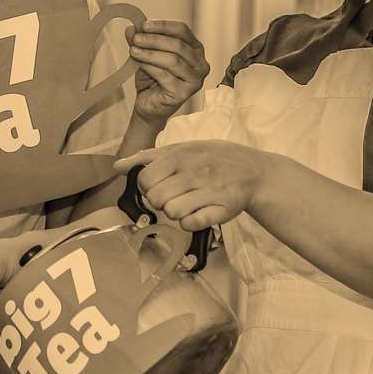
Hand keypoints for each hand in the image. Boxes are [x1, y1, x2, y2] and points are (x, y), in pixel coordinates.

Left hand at [115, 140, 270, 231]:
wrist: (254, 171)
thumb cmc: (213, 158)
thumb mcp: (183, 148)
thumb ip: (148, 157)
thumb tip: (118, 166)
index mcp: (181, 156)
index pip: (144, 179)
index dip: (146, 186)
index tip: (157, 185)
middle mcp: (193, 173)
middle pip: (155, 198)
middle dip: (159, 201)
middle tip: (173, 195)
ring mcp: (208, 192)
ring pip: (171, 212)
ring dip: (175, 212)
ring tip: (187, 203)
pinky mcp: (220, 211)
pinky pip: (190, 224)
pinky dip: (189, 222)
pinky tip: (197, 213)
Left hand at [124, 20, 208, 124]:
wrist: (148, 105)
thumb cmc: (152, 80)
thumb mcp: (145, 55)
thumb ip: (141, 42)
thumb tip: (131, 29)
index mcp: (195, 50)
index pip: (182, 31)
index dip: (163, 26)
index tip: (144, 25)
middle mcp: (200, 64)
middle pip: (178, 45)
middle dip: (154, 40)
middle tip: (136, 38)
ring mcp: (195, 80)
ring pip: (173, 60)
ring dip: (150, 53)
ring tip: (133, 50)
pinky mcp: (185, 93)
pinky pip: (166, 75)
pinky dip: (150, 67)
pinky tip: (139, 63)